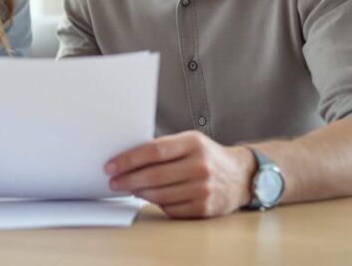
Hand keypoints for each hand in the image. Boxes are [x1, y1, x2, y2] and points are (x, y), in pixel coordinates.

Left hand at [105, 131, 253, 218]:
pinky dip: (156, 203)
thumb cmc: (208, 156)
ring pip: (159, 194)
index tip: (111, 166)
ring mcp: (203, 189)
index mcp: (193, 143)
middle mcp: (200, 166)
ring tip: (128, 188)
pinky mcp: (203, 208)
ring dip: (138, 192)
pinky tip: (149, 197)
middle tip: (113, 181)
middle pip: (153, 175)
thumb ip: (164, 147)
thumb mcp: (190, 141)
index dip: (128, 160)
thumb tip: (128, 158)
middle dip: (127, 179)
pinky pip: (170, 208)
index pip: (153, 151)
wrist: (240, 176)